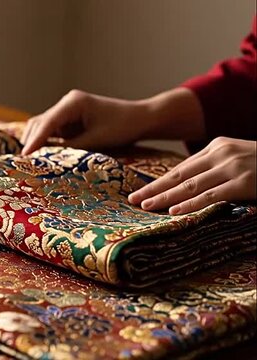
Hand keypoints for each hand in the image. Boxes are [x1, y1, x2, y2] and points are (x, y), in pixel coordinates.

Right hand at [20, 88, 204, 153]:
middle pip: (39, 123)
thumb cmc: (122, 127)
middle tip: (23, 164)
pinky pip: (52, 132)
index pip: (47, 123)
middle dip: (31, 142)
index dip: (34, 141)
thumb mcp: (95, 141)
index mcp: (73, 103)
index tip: (24, 156)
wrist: (141, 119)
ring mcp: (67, 112)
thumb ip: (71, 149)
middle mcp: (66, 104)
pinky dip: (46, 144)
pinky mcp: (70, 121)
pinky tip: (42, 157)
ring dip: (37, 143)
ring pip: (42, 127)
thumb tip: (48, 159)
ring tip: (30, 162)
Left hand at [128, 137, 256, 214]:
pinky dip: (190, 204)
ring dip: (165, 197)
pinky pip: (211, 195)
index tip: (141, 192)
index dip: (160, 181)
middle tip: (133, 200)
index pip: (182, 168)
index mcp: (217, 146)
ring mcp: (233, 167)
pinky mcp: (244, 182)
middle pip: (179, 175)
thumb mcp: (239, 159)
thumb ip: (216, 169)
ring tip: (146, 206)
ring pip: (190, 186)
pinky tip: (174, 210)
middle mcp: (221, 153)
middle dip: (154, 189)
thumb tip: (187, 187)